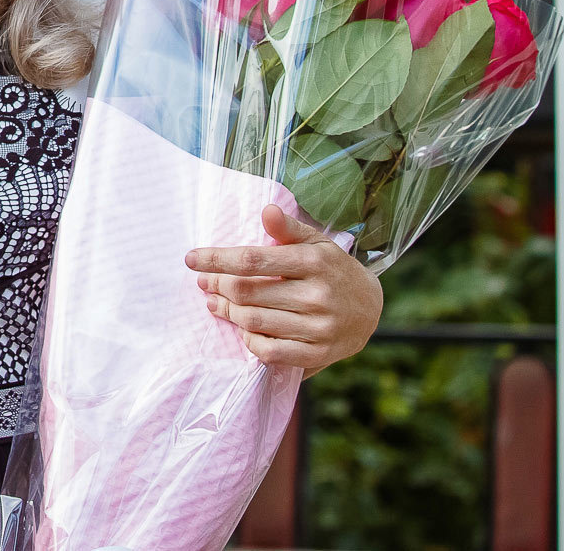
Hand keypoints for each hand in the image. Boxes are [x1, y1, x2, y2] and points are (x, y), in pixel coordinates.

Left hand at [187, 203, 383, 375]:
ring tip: (215, 302)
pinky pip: (270, 352)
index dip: (217, 260)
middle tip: (205, 282)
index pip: (253, 260)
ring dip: (227, 311)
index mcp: (314, 262)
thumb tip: (266, 209)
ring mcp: (319, 327)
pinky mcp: (319, 353)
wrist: (371, 309)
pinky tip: (242, 329)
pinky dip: (249, 342)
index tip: (192, 259)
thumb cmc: (332, 270)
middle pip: (247, 292)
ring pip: (253, 321)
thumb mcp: (316, 243)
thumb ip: (288, 228)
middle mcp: (318, 295)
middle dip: (217, 285)